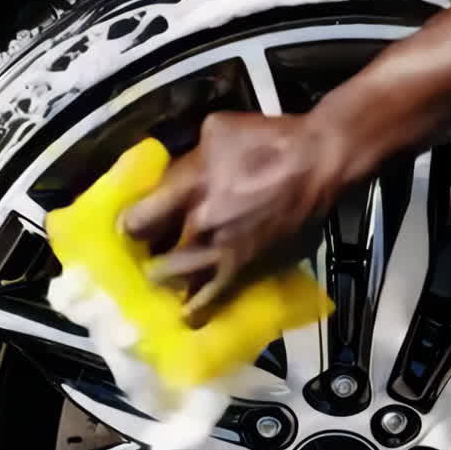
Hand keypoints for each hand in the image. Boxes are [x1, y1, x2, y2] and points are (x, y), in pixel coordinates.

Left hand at [124, 111, 347, 325]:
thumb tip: (170, 178)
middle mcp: (199, 226)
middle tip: (149, 253)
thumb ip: (186, 160)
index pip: (138, 221)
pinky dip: (197, 309)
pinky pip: (213, 298)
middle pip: (154, 254)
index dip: (132, 226)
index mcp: (188, 187)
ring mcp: (221, 252)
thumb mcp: (217, 132)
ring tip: (164, 280)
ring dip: (168, 280)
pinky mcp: (244, 269)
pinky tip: (186, 317)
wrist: (318, 164)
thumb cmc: (269, 141)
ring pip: (178, 280)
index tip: (133, 228)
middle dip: (148, 255)